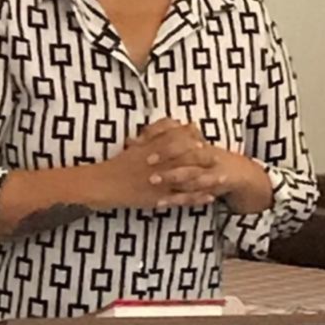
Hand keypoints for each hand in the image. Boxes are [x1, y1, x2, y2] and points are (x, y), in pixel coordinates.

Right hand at [95, 119, 216, 210]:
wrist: (101, 185)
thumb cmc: (116, 165)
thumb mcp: (134, 146)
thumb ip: (152, 135)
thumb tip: (168, 125)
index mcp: (151, 149)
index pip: (176, 141)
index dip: (191, 140)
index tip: (202, 139)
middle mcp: (158, 164)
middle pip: (186, 159)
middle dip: (204, 159)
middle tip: (219, 158)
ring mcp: (159, 182)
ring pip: (188, 179)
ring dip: (207, 179)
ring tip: (223, 178)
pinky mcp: (158, 198)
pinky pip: (181, 198)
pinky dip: (196, 198)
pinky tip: (209, 198)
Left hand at [128, 118, 271, 213]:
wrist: (238, 172)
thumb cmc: (204, 158)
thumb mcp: (187, 146)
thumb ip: (162, 141)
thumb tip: (130, 140)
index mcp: (195, 142)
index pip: (177, 135)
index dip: (160, 137)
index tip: (140, 140)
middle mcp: (203, 155)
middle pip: (184, 151)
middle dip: (166, 155)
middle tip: (146, 160)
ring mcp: (208, 172)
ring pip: (189, 173)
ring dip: (171, 176)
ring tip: (152, 180)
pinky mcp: (210, 189)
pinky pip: (192, 195)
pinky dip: (177, 199)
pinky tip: (160, 203)